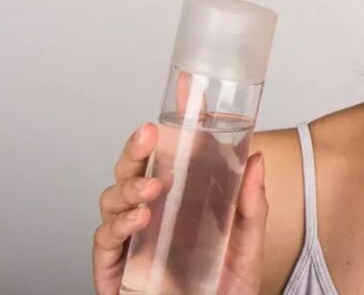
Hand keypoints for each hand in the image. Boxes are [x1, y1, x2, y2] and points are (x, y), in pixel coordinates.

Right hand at [92, 122, 268, 294]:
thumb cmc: (226, 286)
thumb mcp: (247, 243)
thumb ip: (252, 205)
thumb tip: (257, 159)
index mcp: (182, 200)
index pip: (173, 154)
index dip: (176, 120)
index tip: (185, 88)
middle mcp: (152, 213)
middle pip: (133, 169)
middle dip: (137, 148)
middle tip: (151, 134)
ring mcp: (132, 238)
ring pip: (112, 198)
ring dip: (130, 187)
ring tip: (152, 189)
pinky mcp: (115, 268)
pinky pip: (106, 240)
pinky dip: (119, 226)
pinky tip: (139, 219)